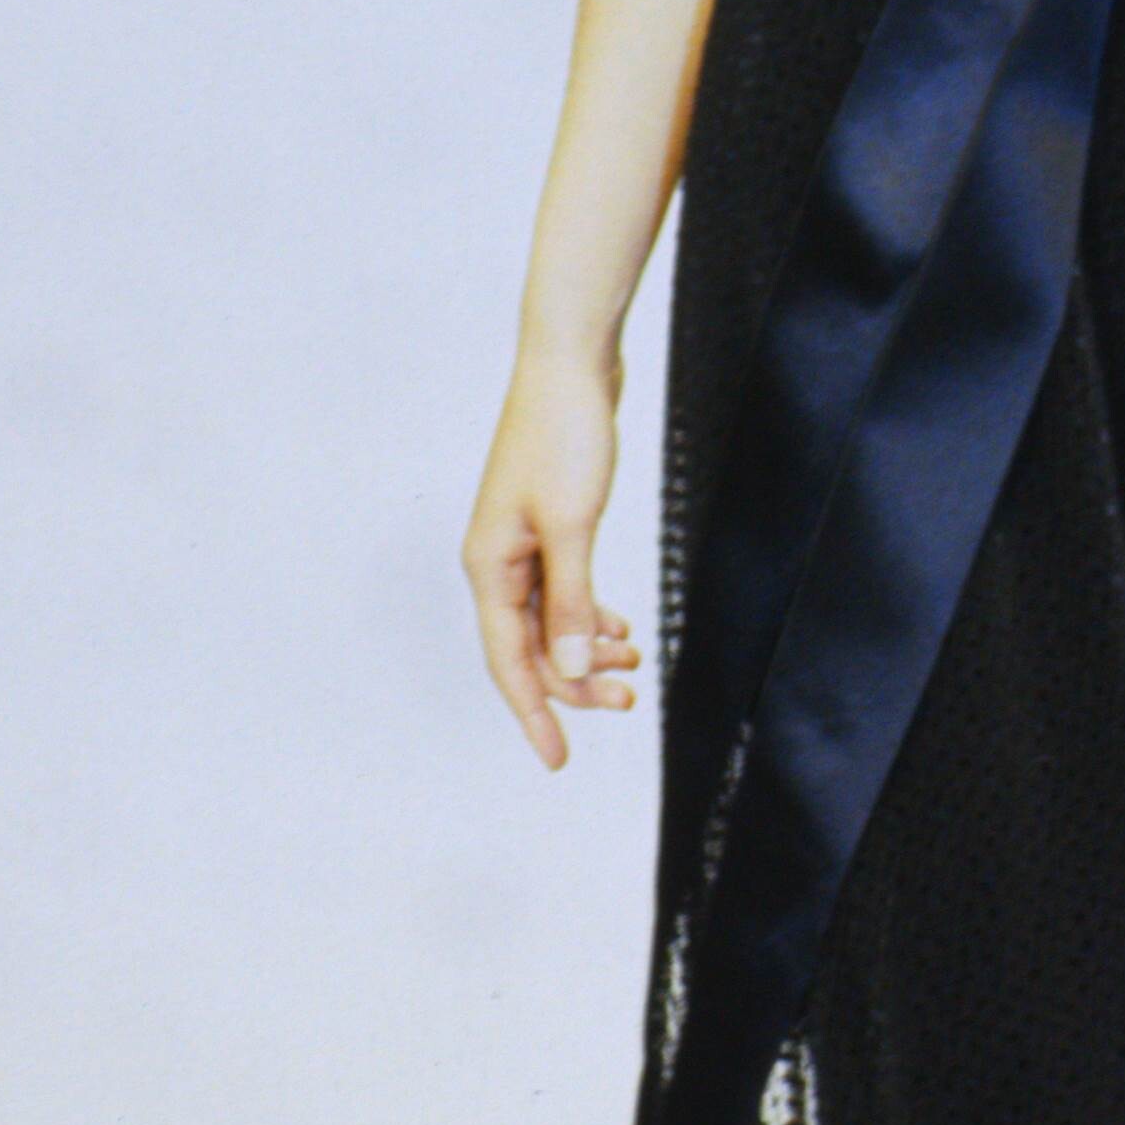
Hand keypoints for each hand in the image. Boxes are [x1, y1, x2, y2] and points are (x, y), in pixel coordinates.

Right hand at [463, 342, 640, 767]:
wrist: (571, 366)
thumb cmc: (564, 437)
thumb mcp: (573, 526)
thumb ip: (572, 602)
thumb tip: (575, 669)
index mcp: (491, 566)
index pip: (509, 660)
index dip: (535, 712)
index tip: (557, 758)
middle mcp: (498, 561)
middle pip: (532, 647)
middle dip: (577, 681)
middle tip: (628, 699)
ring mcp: (522, 544)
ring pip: (550, 620)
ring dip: (588, 649)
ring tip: (634, 665)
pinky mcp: (548, 526)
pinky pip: (562, 591)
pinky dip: (588, 615)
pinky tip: (618, 628)